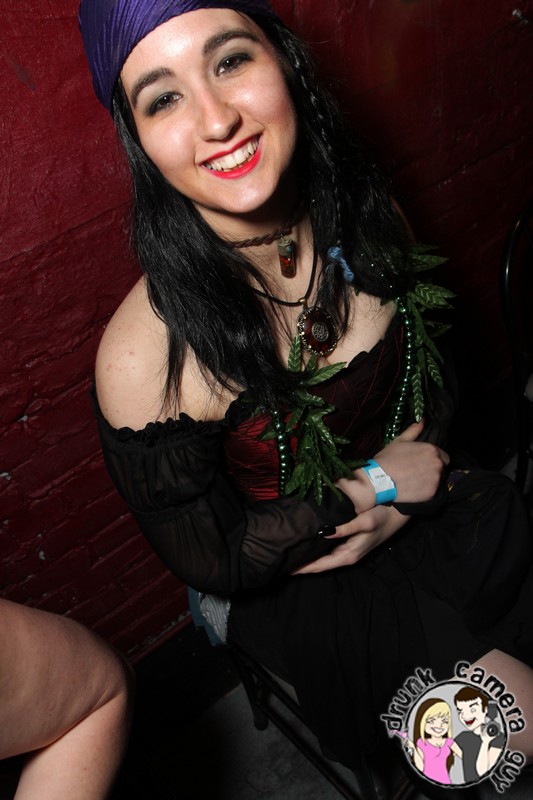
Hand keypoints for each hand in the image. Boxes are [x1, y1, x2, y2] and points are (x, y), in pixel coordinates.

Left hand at [293, 504, 408, 573]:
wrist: (397, 512)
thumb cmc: (382, 517)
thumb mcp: (364, 521)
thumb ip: (345, 527)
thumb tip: (324, 532)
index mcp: (348, 555)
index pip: (320, 566)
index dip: (303, 568)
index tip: (285, 569)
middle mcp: (347, 555)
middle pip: (319, 563)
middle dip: (302, 563)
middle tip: (281, 559)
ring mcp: (348, 549)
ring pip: (323, 556)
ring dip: (308, 555)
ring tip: (289, 552)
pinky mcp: (348, 542)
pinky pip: (328, 549)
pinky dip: (316, 547)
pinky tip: (306, 541)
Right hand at [342, 421, 448, 512]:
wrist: (379, 479)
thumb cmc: (388, 458)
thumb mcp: (400, 441)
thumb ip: (413, 431)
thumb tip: (423, 420)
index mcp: (432, 450)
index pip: (444, 456)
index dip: (434, 459)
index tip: (424, 463)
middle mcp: (437, 464)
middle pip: (441, 469)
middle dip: (433, 470)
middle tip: (418, 472)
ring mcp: (435, 480)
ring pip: (438, 481)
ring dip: (430, 480)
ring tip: (415, 481)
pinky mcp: (432, 493)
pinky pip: (432, 492)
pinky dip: (425, 491)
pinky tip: (414, 489)